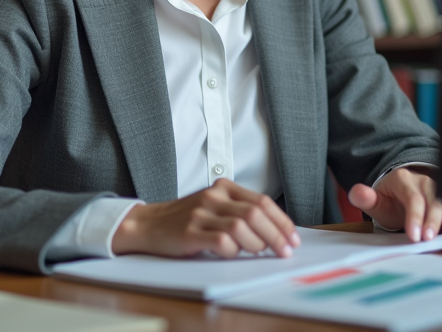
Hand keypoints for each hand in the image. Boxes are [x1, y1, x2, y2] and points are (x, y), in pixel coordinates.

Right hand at [112, 178, 300, 258]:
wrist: (149, 224)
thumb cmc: (187, 218)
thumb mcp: (214, 206)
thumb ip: (239, 210)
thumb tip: (276, 229)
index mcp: (224, 187)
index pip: (262, 202)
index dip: (282, 222)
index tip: (293, 238)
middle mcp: (214, 197)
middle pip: (256, 214)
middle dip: (276, 236)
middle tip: (284, 251)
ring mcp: (201, 214)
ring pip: (242, 227)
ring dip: (256, 245)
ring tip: (256, 253)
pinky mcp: (190, 232)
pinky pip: (221, 242)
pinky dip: (233, 251)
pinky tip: (231, 253)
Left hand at [348, 167, 441, 250]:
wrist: (400, 193)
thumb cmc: (388, 200)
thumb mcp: (374, 200)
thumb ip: (365, 198)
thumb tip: (357, 192)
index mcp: (404, 180)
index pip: (413, 198)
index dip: (414, 216)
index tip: (413, 235)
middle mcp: (425, 183)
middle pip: (433, 201)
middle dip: (432, 221)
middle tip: (427, 240)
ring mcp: (439, 192)